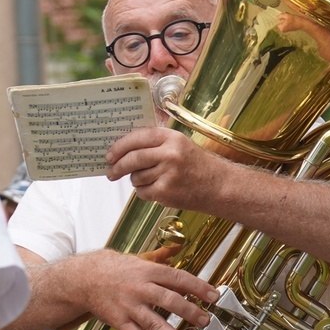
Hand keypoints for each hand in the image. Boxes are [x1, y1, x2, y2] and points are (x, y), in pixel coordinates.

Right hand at [76, 249, 218, 329]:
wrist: (84, 278)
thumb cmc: (116, 268)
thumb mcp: (140, 259)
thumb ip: (161, 256)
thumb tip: (178, 248)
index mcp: (148, 271)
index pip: (178, 278)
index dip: (197, 287)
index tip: (214, 296)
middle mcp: (140, 288)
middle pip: (168, 300)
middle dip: (190, 312)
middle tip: (206, 321)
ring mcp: (129, 307)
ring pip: (154, 324)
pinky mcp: (119, 321)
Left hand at [105, 127, 224, 210]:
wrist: (219, 186)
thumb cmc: (198, 165)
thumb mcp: (180, 144)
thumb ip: (156, 143)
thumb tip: (123, 149)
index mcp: (172, 137)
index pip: (138, 137)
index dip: (120, 146)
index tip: (110, 154)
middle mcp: (170, 153)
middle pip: (132, 158)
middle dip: (117, 167)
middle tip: (111, 172)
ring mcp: (168, 173)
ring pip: (136, 177)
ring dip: (136, 180)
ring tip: (151, 180)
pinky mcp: (166, 191)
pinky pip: (143, 192)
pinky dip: (145, 192)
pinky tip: (158, 189)